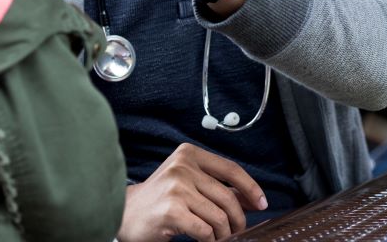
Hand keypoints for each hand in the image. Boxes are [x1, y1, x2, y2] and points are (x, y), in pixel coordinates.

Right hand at [116, 144, 267, 241]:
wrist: (124, 214)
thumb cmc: (159, 200)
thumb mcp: (188, 184)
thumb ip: (217, 187)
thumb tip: (252, 198)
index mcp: (189, 154)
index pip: (231, 169)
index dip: (251, 188)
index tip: (262, 203)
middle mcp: (182, 167)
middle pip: (228, 197)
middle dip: (238, 219)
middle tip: (237, 231)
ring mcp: (176, 188)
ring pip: (219, 216)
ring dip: (224, 234)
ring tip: (219, 239)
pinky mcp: (172, 211)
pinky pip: (206, 231)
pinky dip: (211, 241)